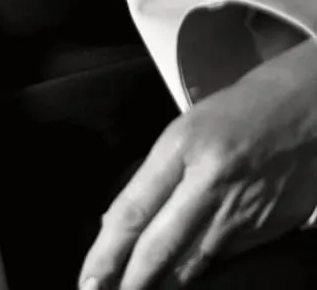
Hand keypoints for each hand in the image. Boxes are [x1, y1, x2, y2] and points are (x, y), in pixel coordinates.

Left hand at [78, 37, 316, 288]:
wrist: (302, 111)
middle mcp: (209, 183)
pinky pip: (222, 260)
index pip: (133, 210)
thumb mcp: (183, 132)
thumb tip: (121, 226)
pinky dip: (198, 272)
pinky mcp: (266, 232)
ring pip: (191, 265)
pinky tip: (181, 279)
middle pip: (159, 248)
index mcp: (181, 148)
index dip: (107, 252)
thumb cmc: (234, 115)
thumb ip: (155, 178)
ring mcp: (240, 213)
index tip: (88, 280)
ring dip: (163, 285)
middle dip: (130, 283)